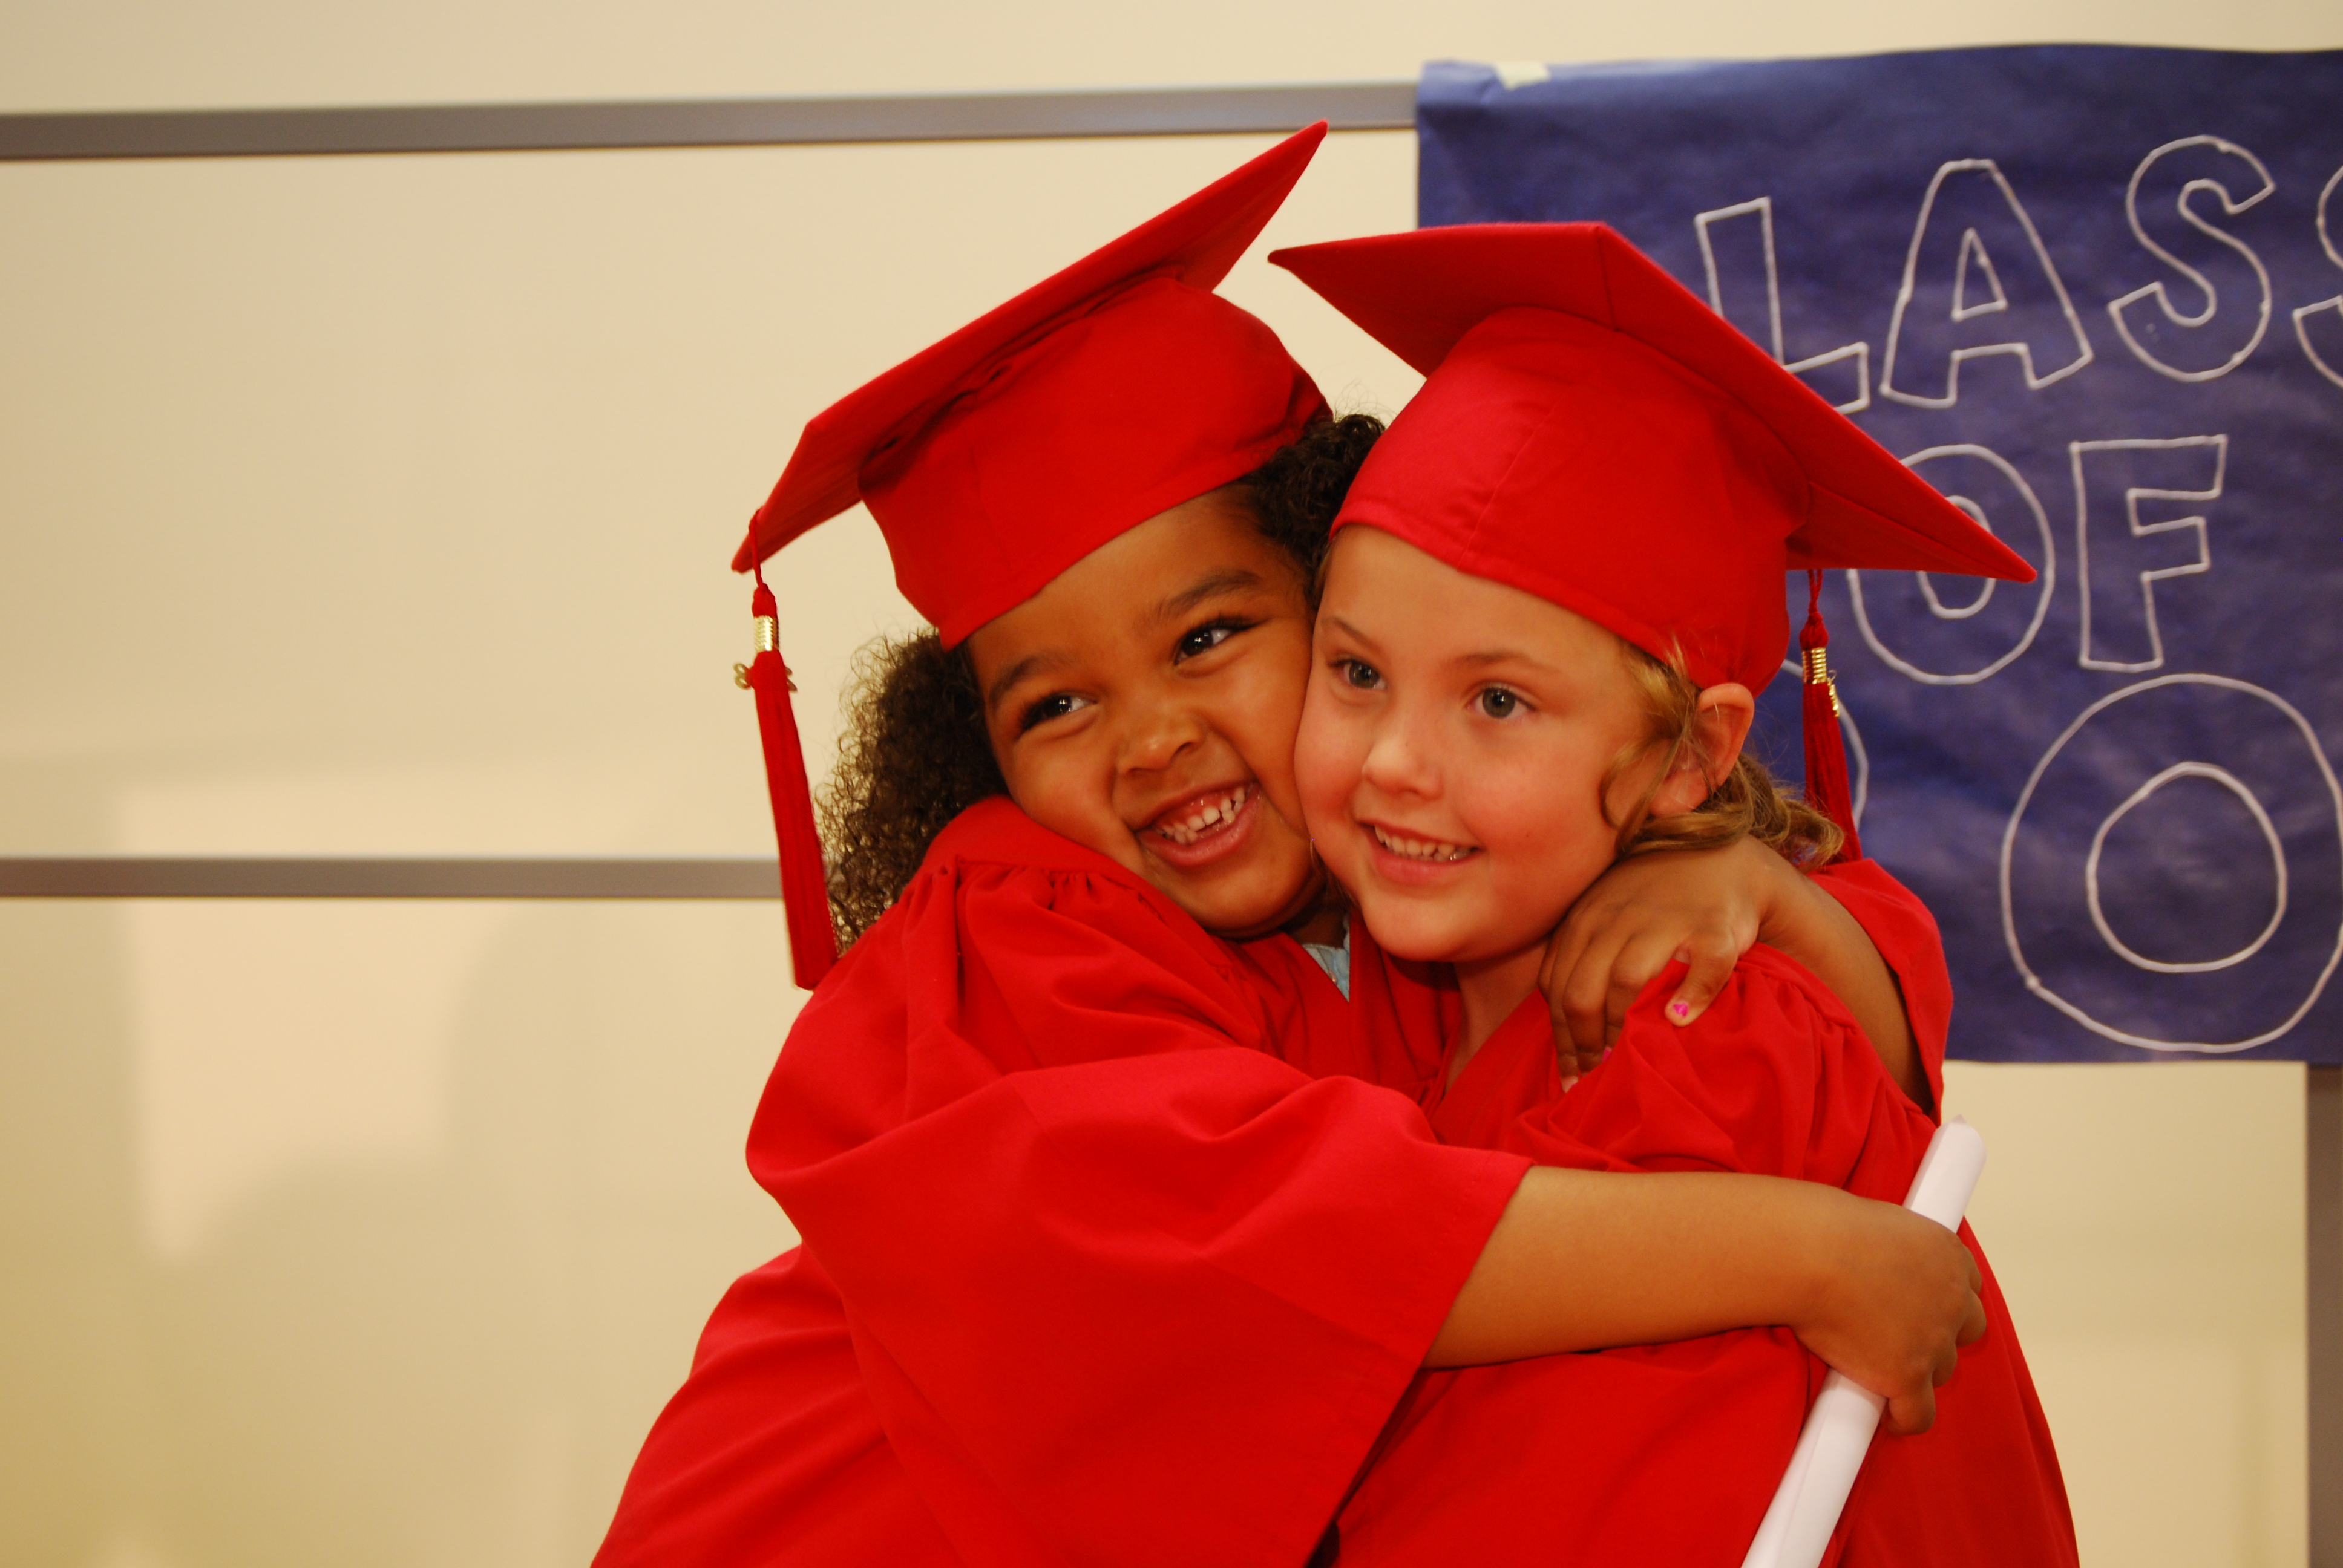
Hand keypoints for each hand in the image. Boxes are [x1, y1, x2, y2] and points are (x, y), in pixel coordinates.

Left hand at [1538, 841, 1785, 1080]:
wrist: (1720, 860)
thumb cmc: (1653, 902)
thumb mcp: (1604, 919)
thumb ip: (1579, 960)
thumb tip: (1564, 1032)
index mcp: (1584, 920)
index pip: (1556, 986)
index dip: (1561, 1037)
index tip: (1570, 1075)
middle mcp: (1617, 918)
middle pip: (1583, 989)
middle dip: (1584, 1041)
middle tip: (1596, 1074)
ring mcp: (1665, 919)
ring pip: (1627, 978)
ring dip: (1621, 1026)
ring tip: (1626, 1056)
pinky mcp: (1712, 925)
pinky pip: (1702, 966)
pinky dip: (1692, 995)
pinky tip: (1679, 1019)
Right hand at [1791, 1193, 1986, 1435]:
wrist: (1806, 1256)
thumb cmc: (1823, 1230)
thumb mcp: (1877, 1223)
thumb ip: (1893, 1245)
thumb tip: (1874, 1258)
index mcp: (1947, 1254)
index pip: (1968, 1286)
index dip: (1943, 1300)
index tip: (1921, 1306)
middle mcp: (1952, 1298)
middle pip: (1965, 1329)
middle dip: (1939, 1334)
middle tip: (1902, 1336)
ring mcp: (1932, 1340)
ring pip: (1942, 1370)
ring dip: (1917, 1371)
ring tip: (1882, 1369)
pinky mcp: (1907, 1376)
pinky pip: (1919, 1414)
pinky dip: (1904, 1418)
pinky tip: (1888, 1416)